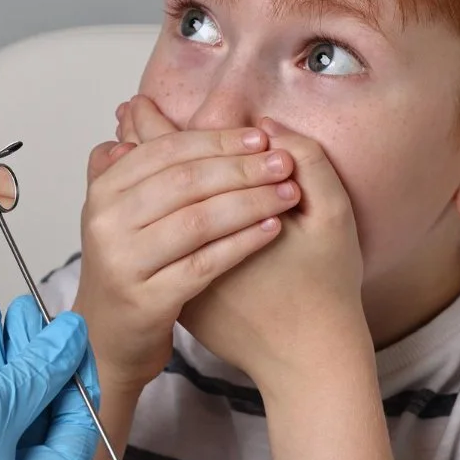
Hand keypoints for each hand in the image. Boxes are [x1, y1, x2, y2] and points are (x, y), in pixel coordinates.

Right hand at [73, 99, 301, 392]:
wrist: (105, 338)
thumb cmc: (126, 268)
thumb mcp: (118, 210)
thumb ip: (132, 164)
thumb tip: (140, 109)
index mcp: (104, 191)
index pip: (166, 151)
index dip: (216, 141)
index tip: (260, 137)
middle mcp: (107, 223)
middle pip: (185, 182)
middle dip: (241, 168)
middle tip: (283, 161)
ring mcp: (124, 262)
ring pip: (198, 220)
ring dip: (250, 201)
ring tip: (288, 192)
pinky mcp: (147, 300)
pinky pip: (205, 263)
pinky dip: (242, 243)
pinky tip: (273, 229)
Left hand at [118, 97, 366, 391]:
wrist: (307, 358)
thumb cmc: (325, 287)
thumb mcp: (332, 220)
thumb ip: (310, 163)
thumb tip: (267, 127)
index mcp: (224, 219)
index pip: (180, 160)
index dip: (163, 127)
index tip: (143, 101)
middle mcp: (184, 249)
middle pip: (152, 182)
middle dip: (139, 145)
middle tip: (129, 109)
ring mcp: (175, 276)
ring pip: (146, 214)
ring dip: (140, 177)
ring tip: (127, 139)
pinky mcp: (179, 295)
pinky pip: (155, 244)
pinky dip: (150, 215)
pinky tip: (151, 194)